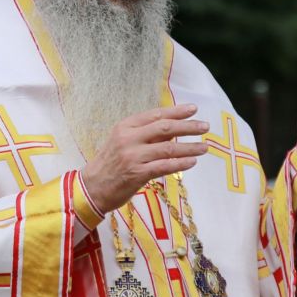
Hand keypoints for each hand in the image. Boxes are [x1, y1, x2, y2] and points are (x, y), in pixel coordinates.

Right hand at [81, 105, 209, 213]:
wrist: (91, 187)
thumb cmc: (109, 164)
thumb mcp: (122, 142)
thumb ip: (145, 134)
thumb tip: (172, 129)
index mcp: (125, 126)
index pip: (155, 115)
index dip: (176, 111)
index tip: (193, 109)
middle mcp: (129, 138)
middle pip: (164, 128)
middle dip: (188, 126)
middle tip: (205, 126)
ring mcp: (132, 156)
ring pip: (168, 148)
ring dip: (189, 147)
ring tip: (204, 147)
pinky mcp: (136, 174)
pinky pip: (164, 166)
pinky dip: (180, 164)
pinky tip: (192, 162)